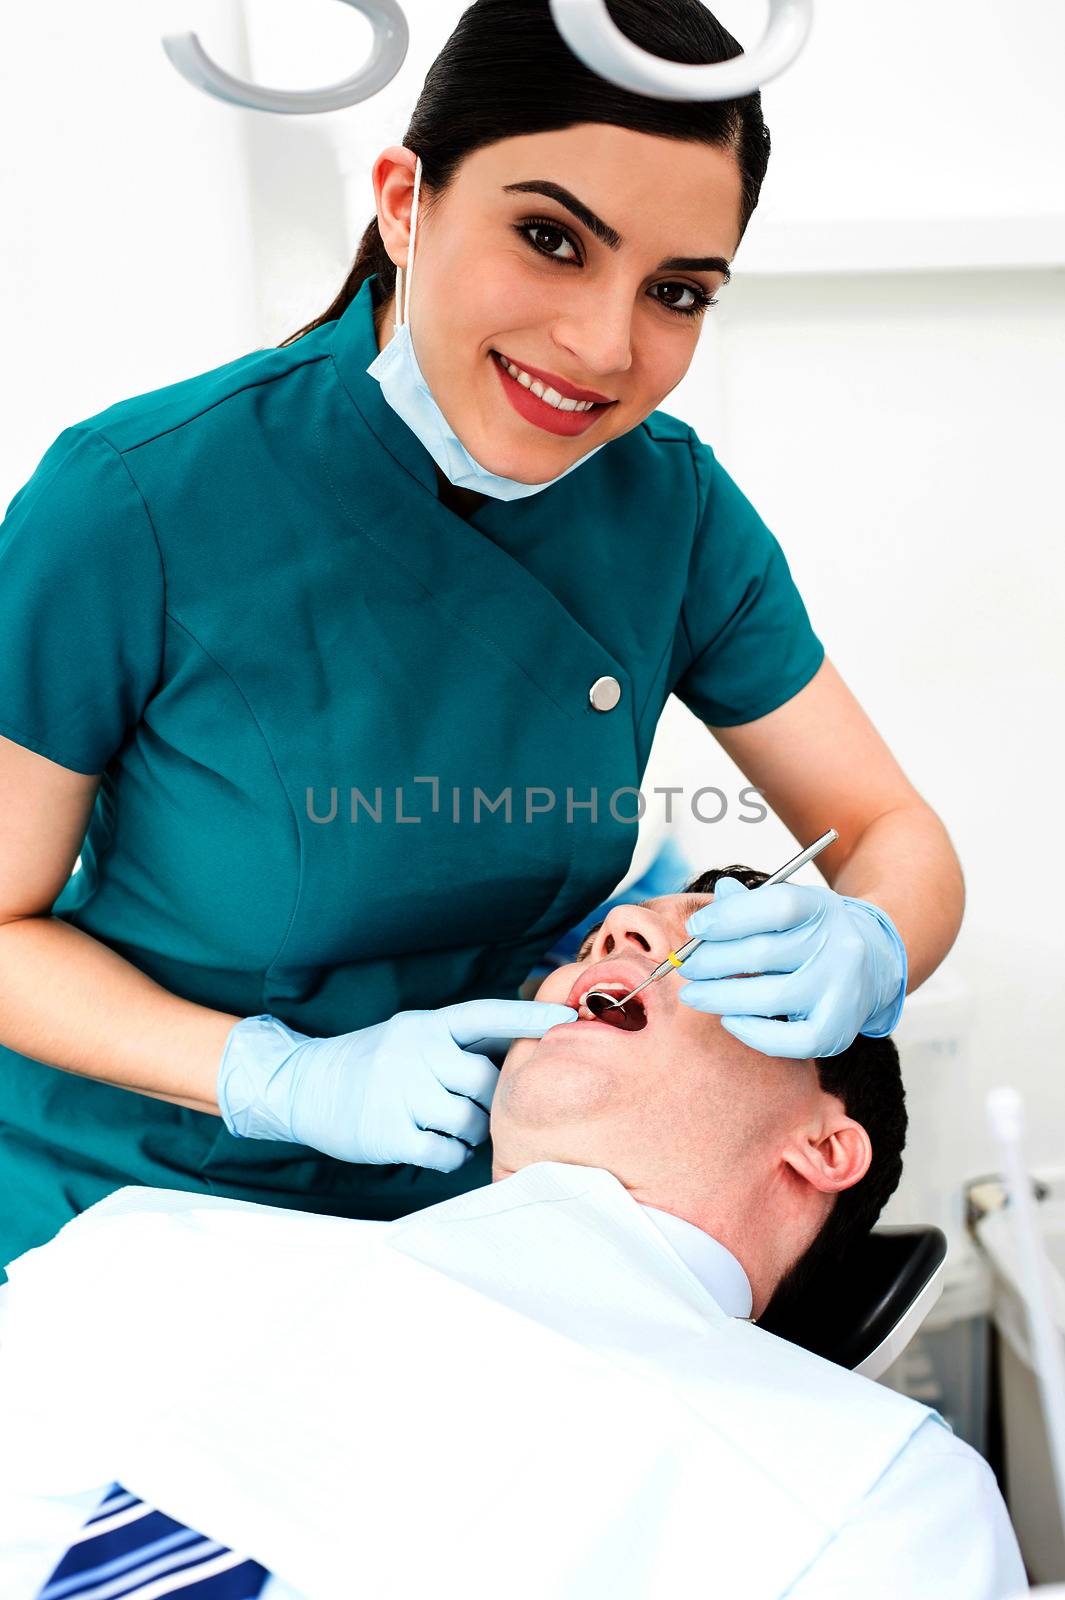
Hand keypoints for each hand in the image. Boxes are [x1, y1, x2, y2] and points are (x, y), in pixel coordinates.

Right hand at [216, 998, 576, 1169]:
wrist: (305, 1085)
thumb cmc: (378, 1062)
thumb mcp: (414, 1035)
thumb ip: (462, 1041)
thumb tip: (527, 1045)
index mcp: (426, 1024)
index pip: (486, 1015)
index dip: (528, 1019)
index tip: (569, 1018)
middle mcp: (413, 1052)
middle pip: (484, 1079)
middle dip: (490, 1100)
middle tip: (477, 1106)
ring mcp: (398, 1092)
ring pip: (469, 1120)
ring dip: (472, 1132)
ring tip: (453, 1127)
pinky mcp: (385, 1133)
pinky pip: (444, 1154)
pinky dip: (451, 1156)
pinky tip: (437, 1147)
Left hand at [676, 877, 906, 1057]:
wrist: (875, 966)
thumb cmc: (816, 934)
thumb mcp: (792, 906)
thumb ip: (753, 903)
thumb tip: (720, 893)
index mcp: (823, 909)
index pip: (775, 906)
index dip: (728, 917)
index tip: (695, 930)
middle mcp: (839, 947)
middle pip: (764, 953)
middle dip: (712, 961)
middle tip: (685, 966)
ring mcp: (841, 991)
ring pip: (770, 997)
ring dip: (721, 997)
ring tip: (694, 994)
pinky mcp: (837, 1030)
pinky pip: (788, 1040)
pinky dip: (752, 1032)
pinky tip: (729, 1020)